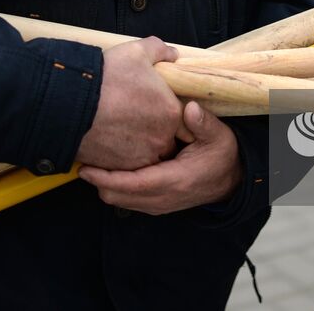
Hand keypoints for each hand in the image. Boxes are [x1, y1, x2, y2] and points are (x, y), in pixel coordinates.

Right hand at [75, 36, 181, 170]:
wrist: (70, 103)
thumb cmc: (107, 76)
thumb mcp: (137, 51)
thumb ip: (160, 50)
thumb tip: (171, 54)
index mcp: (171, 112)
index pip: (177, 114)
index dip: (163, 108)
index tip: (149, 104)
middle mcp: (162, 139)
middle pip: (166, 137)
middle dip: (154, 130)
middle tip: (135, 118)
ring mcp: (141, 157)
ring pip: (147, 154)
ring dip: (139, 146)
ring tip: (121, 131)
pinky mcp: (120, 170)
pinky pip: (128, 167)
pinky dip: (121, 157)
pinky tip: (110, 142)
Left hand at [79, 101, 242, 214]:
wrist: (231, 180)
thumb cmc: (222, 155)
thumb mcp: (219, 136)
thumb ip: (204, 123)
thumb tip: (190, 108)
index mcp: (176, 181)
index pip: (133, 184)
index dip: (106, 177)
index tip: (86, 166)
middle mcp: (163, 198)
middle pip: (118, 196)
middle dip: (98, 180)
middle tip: (82, 158)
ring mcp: (158, 205)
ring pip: (119, 200)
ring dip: (104, 184)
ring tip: (91, 161)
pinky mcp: (155, 204)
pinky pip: (127, 200)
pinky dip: (114, 187)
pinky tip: (109, 168)